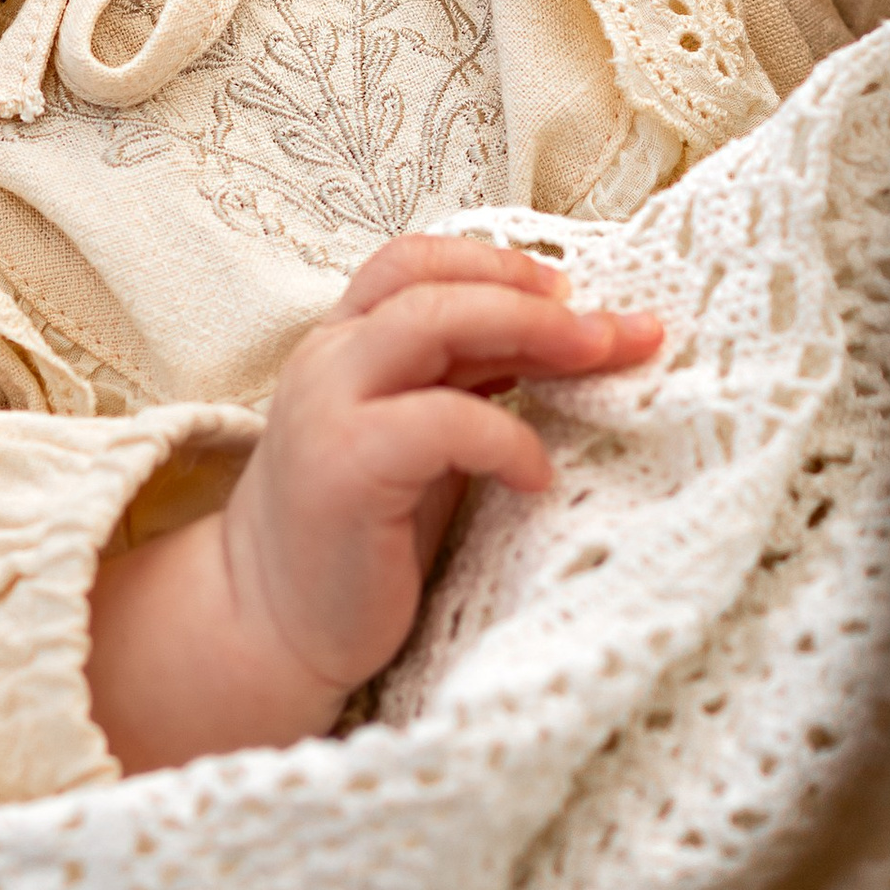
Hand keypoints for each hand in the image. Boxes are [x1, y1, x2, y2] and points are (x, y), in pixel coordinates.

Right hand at [86, 235, 660, 771]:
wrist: (274, 627)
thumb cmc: (364, 533)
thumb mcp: (418, 435)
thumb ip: (466, 380)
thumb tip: (572, 341)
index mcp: (343, 343)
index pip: (415, 262)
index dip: (496, 264)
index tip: (571, 294)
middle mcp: (328, 360)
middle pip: (430, 283)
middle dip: (533, 296)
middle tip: (615, 328)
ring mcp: (328, 409)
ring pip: (429, 323)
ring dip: (530, 333)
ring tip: (598, 362)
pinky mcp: (346, 469)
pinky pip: (443, 423)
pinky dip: (507, 438)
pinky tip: (539, 474)